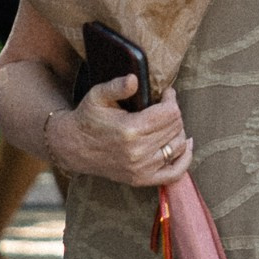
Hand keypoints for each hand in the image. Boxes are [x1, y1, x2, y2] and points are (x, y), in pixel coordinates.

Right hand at [50, 71, 194, 192]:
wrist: (73, 147)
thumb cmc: (88, 118)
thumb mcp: (97, 96)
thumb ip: (117, 86)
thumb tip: (134, 79)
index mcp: (130, 130)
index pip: (169, 113)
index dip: (171, 99)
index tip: (166, 93)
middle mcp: (138, 152)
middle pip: (175, 127)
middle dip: (174, 112)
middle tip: (165, 105)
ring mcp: (141, 169)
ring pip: (178, 146)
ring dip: (178, 131)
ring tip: (169, 121)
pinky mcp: (141, 179)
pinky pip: (175, 173)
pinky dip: (184, 159)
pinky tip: (185, 145)